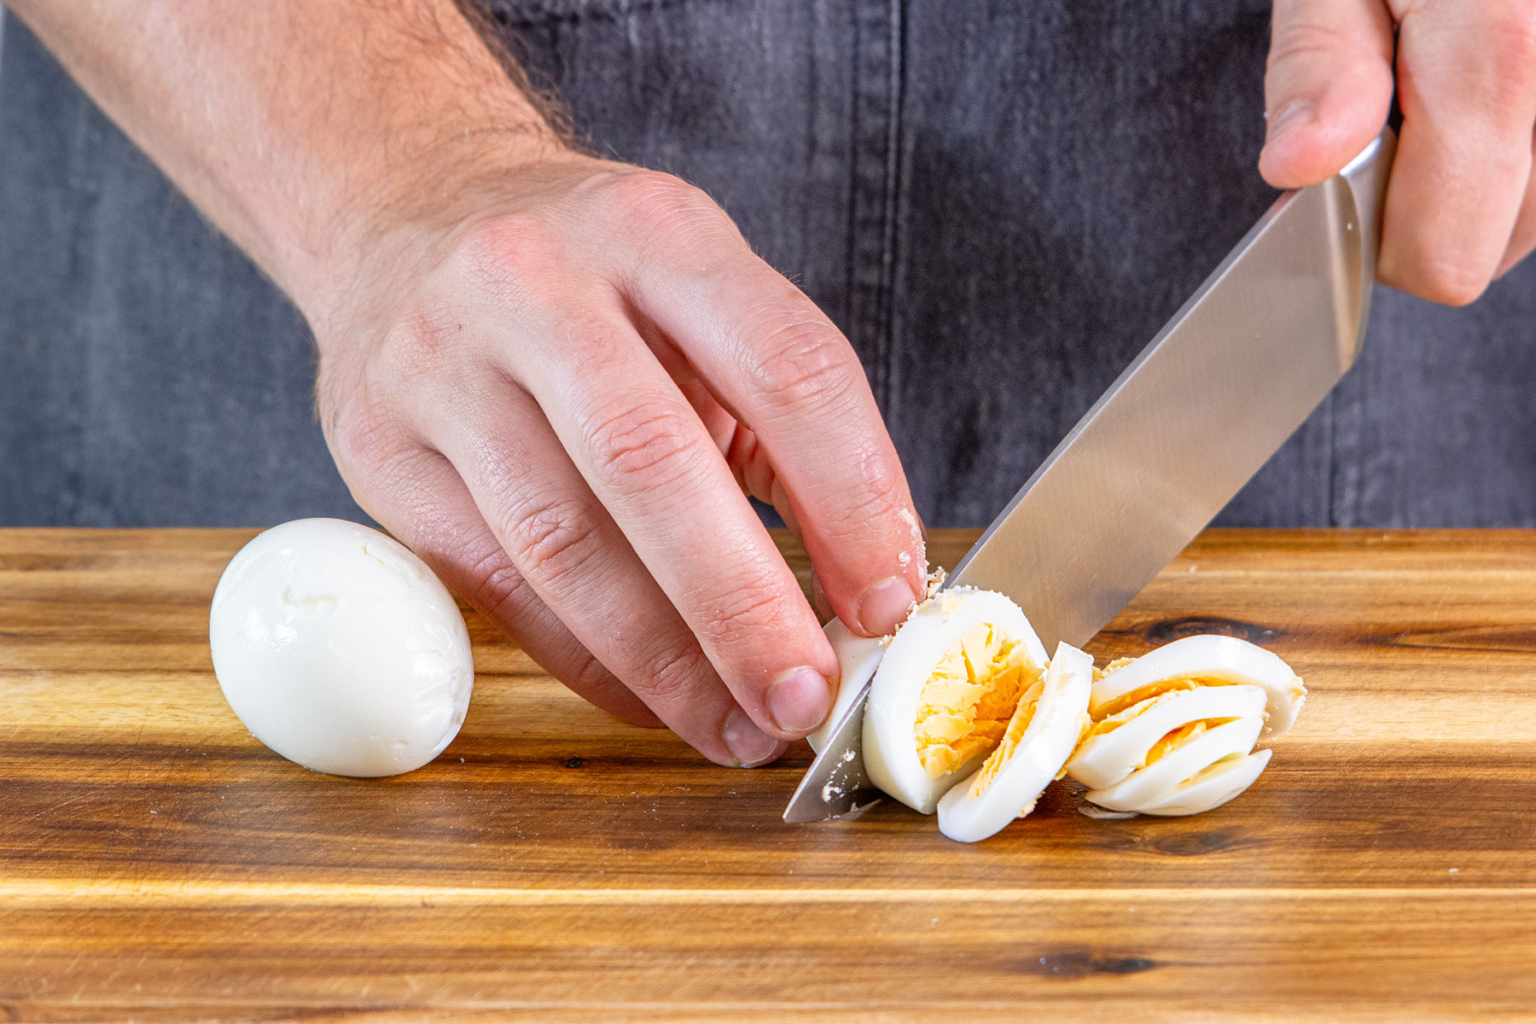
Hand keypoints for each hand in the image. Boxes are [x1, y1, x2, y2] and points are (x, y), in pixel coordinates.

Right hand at [9, 0, 927, 768]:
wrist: (403, 212)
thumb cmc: (584, 275)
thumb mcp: (693, 288)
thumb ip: (773, 416)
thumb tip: (856, 586)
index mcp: (655, 231)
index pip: (785, 368)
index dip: (852, 499)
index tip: (888, 602)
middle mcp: (535, 283)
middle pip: (651, 464)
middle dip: (742, 605)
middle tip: (805, 698)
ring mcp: (439, 365)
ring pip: (560, 541)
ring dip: (664, 659)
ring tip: (739, 726)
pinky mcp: (378, 452)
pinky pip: (496, 584)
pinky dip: (587, 660)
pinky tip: (653, 697)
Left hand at [1260, 0, 1535, 304]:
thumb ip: (1319, 69)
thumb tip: (1301, 167)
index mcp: (1502, 44)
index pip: (1445, 252)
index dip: (1379, 242)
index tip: (1351, 178)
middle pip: (1496, 244)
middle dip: (1433, 204)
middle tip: (1403, 111)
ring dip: (1485, 179)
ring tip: (1451, 88)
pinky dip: (1521, 152)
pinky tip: (1494, 94)